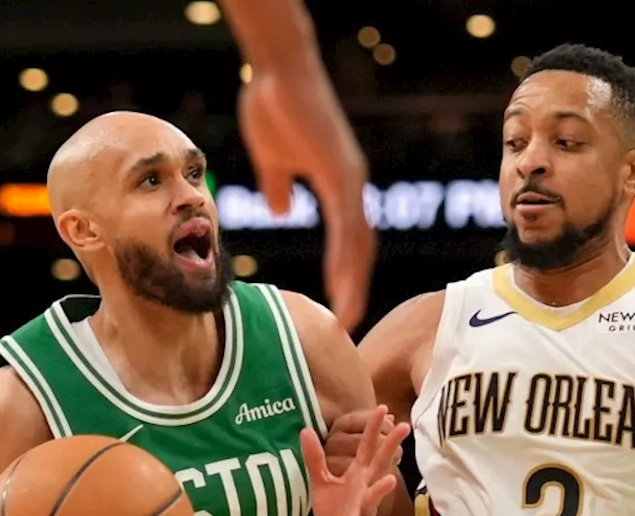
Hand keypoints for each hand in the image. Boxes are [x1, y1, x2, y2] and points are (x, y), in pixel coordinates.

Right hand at [237, 63, 374, 331]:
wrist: (276, 72)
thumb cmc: (274, 107)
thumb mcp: (274, 159)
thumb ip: (280, 187)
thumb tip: (283, 211)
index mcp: (339, 186)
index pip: (348, 241)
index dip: (345, 273)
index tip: (338, 306)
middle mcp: (353, 187)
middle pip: (360, 249)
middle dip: (354, 287)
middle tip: (348, 323)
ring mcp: (351, 180)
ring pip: (359, 244)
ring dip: (354, 283)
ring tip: (348, 315)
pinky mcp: (342, 173)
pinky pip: (348, 225)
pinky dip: (347, 258)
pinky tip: (342, 283)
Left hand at [301, 405, 409, 515]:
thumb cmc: (337, 512)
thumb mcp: (321, 481)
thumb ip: (315, 458)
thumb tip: (305, 429)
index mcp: (358, 475)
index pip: (367, 447)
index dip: (373, 428)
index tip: (383, 408)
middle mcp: (365, 488)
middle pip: (380, 464)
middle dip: (390, 447)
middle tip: (403, 427)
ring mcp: (364, 509)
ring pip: (375, 497)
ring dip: (382, 489)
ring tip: (390, 480)